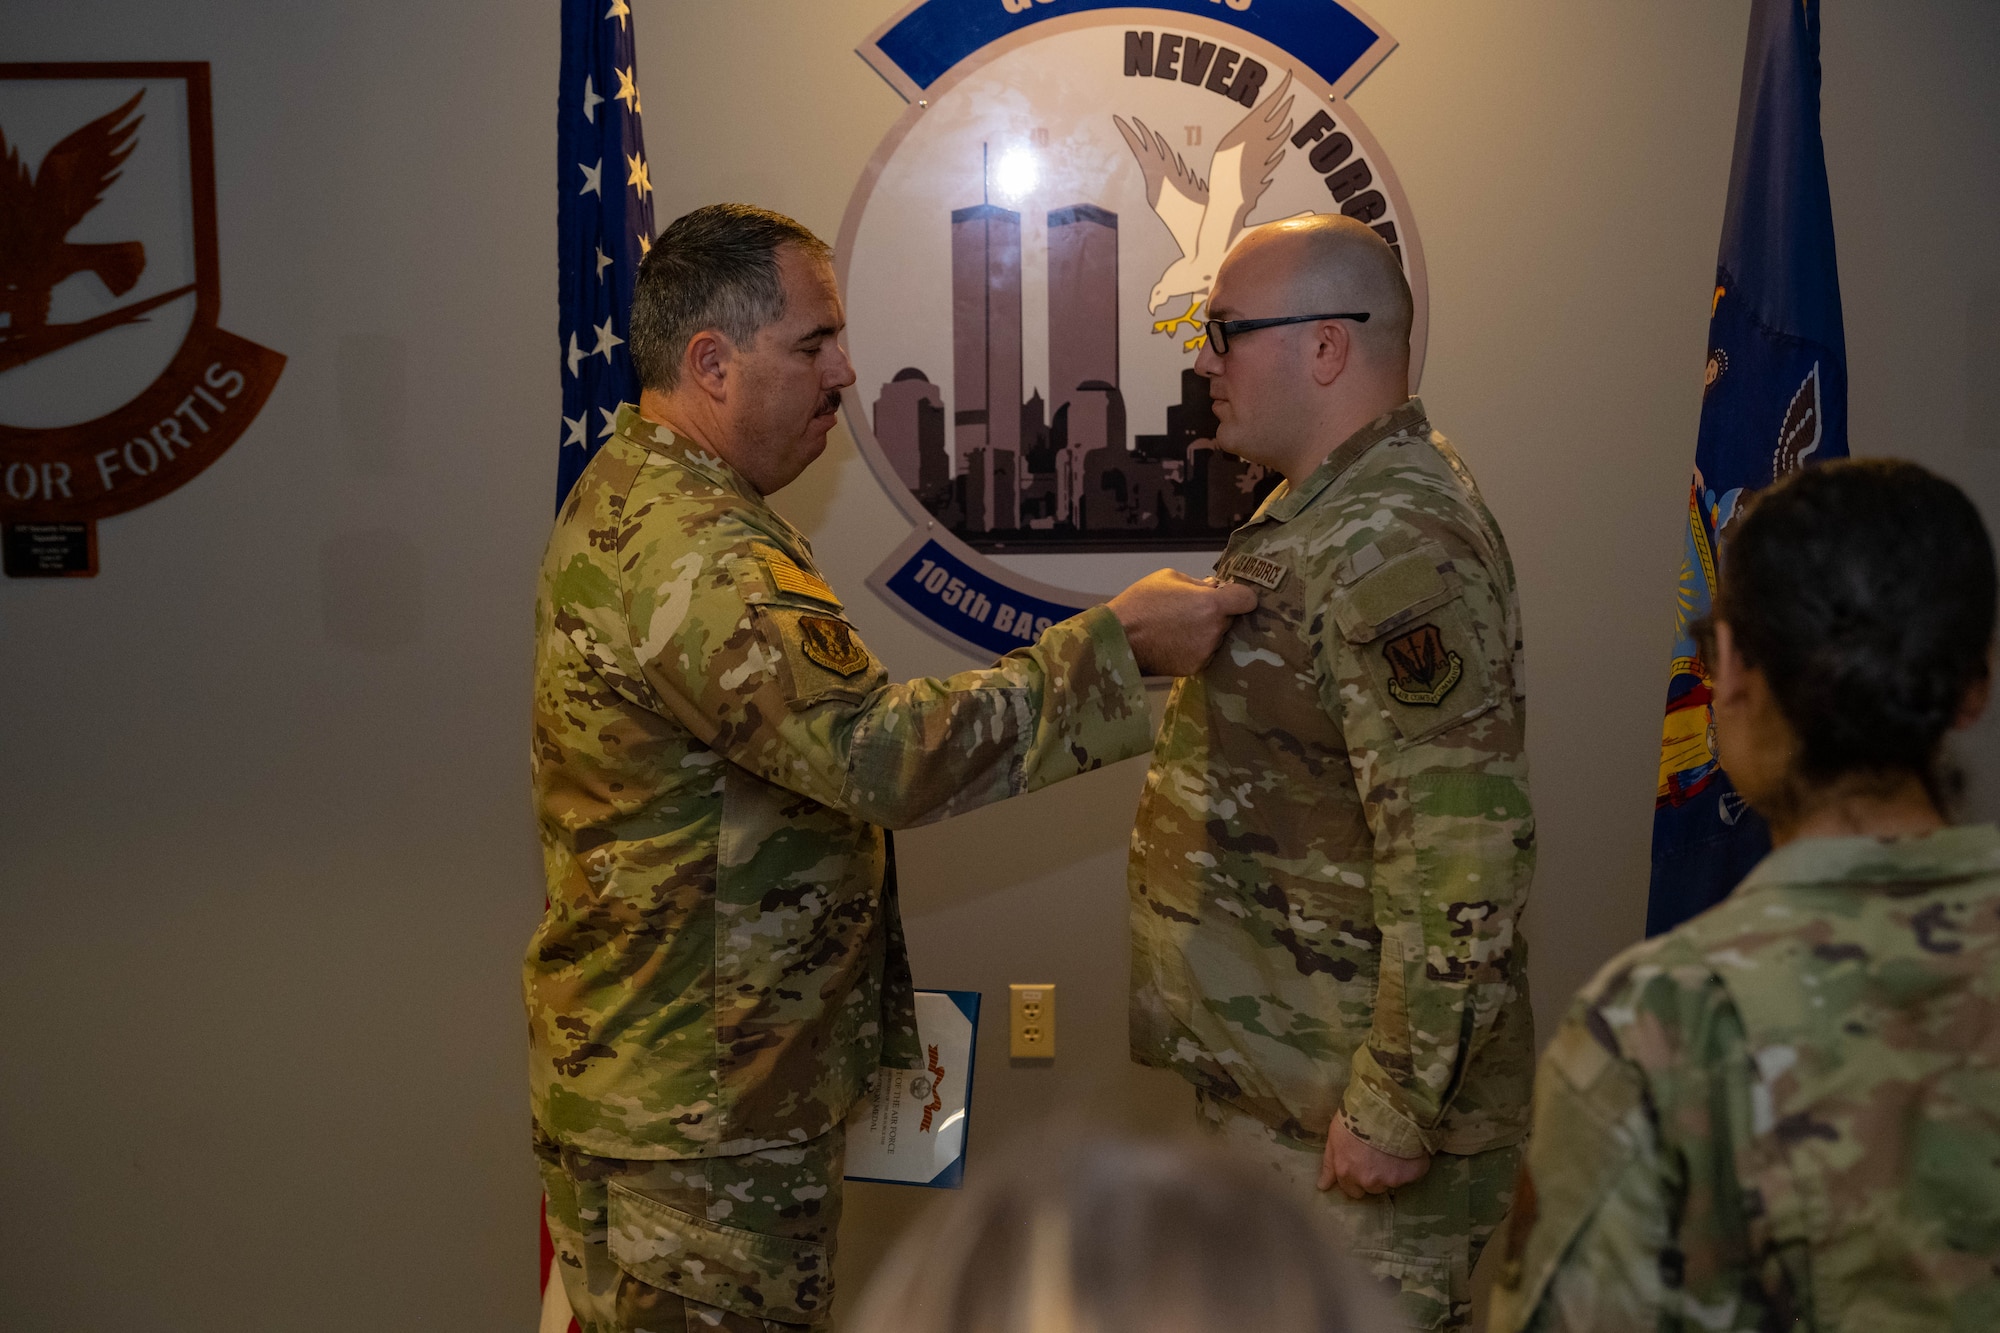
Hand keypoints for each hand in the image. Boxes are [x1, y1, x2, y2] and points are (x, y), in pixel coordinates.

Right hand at [1105, 570, 1257, 676]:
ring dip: (1208, 632)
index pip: (1248, 600)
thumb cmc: (1141, 602)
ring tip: (1182, 627)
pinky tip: (1177, 641)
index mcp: (1212, 604)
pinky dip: (1196, 648)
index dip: (1241, 596)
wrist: (1119, 638)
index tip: (1232, 597)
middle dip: (1219, 614)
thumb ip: (1198, 583)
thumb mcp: (1169, 577)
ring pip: (1219, 638)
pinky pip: (1205, 653)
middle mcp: (1214, 630)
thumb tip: (1214, 587)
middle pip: (1232, 619)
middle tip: (1195, 611)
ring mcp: (1206, 651)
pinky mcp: (1196, 667)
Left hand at [1319, 1115, 1430, 1199]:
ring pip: (1392, 1181)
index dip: (1357, 1178)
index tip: (1363, 1165)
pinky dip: (1412, 1164)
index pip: (1352, 1191)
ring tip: (1394, 1148)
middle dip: (1375, 1176)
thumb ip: (1330, 1164)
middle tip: (1379, 1155)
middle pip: (1373, 1188)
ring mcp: (1390, 1179)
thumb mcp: (1334, 1137)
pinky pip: (1412, 1173)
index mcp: (1347, 1172)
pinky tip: (1409, 1148)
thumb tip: (1322, 1186)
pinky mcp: (1410, 1174)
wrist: (1384, 1106)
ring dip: (1394, 1170)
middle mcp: (1368, 1180)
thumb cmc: (1355, 1117)